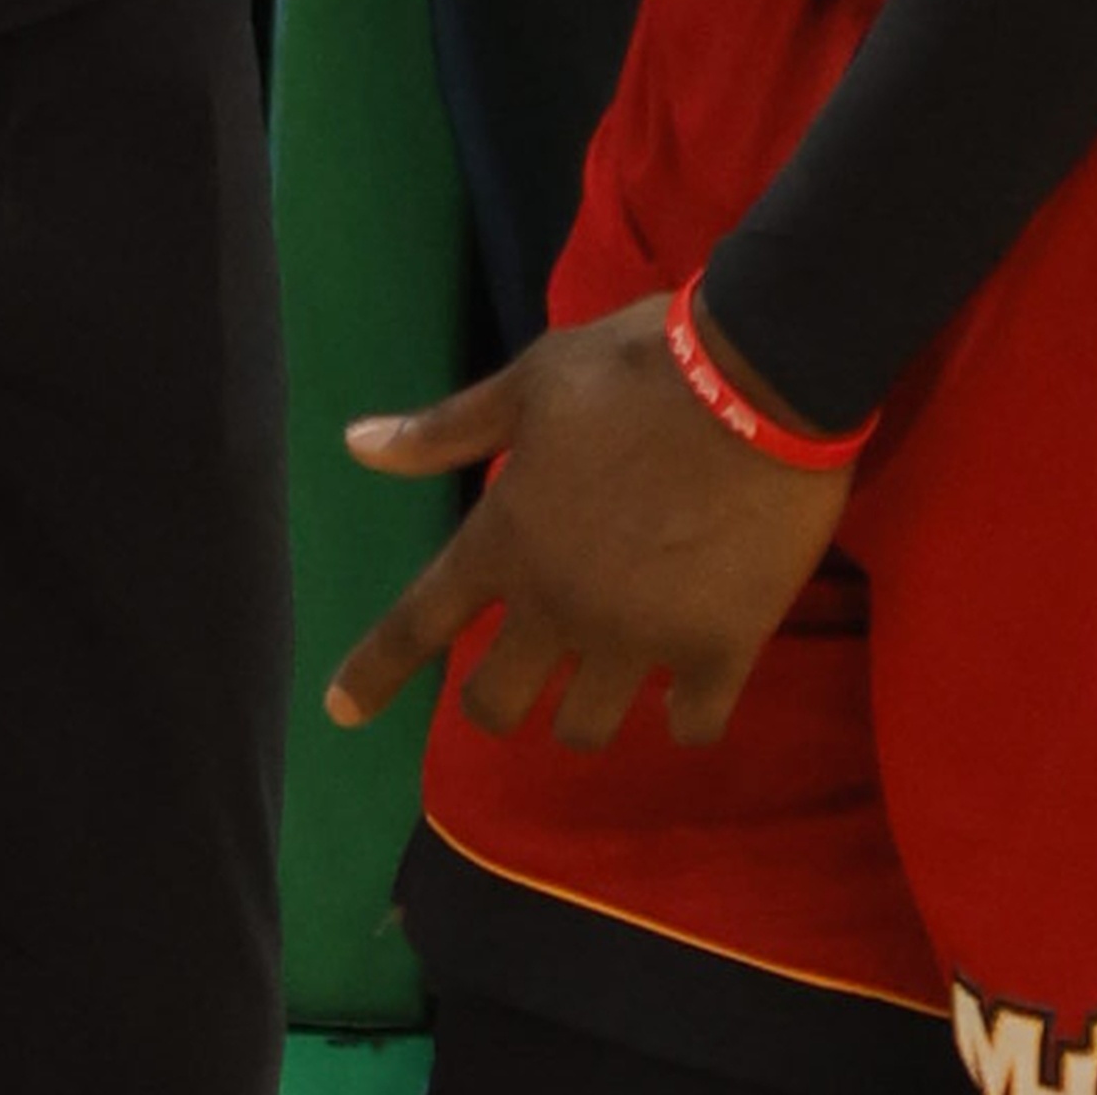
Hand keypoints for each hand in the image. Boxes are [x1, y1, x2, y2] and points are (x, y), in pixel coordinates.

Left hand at [322, 290, 846, 750]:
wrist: (758, 377)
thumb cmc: (634, 368)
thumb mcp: (529, 384)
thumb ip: (445, 430)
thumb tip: (356, 445)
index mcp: (505, 541)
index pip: (418, 625)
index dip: (372, 673)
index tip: (338, 713)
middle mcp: (559, 605)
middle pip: (498, 704)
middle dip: (494, 702)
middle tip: (517, 683)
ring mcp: (640, 637)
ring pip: (587, 728)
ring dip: (585, 714)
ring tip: (604, 687)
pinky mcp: (720, 649)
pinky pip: (692, 723)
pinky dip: (684, 717)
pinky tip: (686, 697)